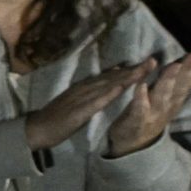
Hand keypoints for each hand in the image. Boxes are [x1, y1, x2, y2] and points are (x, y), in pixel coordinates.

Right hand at [25, 60, 151, 150]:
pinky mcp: (79, 111)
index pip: (111, 76)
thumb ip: (91, 93)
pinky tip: (121, 88)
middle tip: (153, 61)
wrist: (37, 129)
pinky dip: (109, 93)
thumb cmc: (57, 118)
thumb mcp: (76, 101)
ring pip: (108, 85)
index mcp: (85, 87)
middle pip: (113, 77)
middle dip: (134, 70)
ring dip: (126, 77)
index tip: (147, 63)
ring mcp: (82, 98)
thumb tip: (107, 81)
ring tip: (144, 70)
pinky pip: (97, 101)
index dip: (130, 70)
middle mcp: (85, 88)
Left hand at [107, 51, 190, 156]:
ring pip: (162, 95)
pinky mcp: (137, 120)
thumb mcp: (165, 99)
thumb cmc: (148, 116)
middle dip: (188, 70)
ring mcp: (153, 114)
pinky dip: (141, 98)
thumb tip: (186, 62)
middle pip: (180, 86)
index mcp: (174, 99)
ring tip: (174, 66)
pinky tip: (141, 86)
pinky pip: (140, 109)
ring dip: (168, 80)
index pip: (188, 81)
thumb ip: (175, 82)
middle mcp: (167, 106)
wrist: (131, 145)